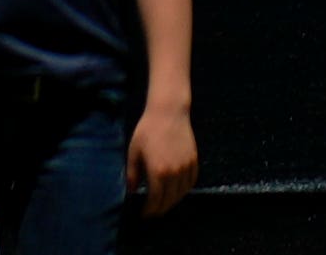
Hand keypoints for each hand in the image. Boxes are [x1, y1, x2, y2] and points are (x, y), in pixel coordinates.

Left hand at [128, 100, 198, 216]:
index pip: (155, 200)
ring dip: (173, 201)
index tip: (144, 214)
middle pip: (170, 199)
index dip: (150, 210)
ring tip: (165, 203)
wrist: (168, 112)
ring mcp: (186, 166)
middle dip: (161, 208)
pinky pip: (192, 181)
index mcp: (158, 172)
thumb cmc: (147, 130)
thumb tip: (132, 191)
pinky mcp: (194, 159)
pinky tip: (178, 190)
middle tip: (154, 212)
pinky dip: (185, 189)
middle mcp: (174, 172)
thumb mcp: (134, 152)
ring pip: (182, 192)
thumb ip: (132, 174)